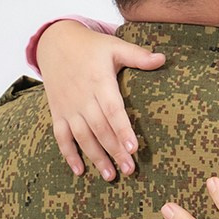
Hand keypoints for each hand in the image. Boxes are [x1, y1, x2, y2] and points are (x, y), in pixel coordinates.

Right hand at [37, 20, 164, 179]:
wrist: (55, 43)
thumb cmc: (91, 47)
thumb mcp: (115, 46)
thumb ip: (138, 56)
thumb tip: (163, 59)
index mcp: (99, 82)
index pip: (112, 110)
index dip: (122, 129)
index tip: (133, 148)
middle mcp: (82, 97)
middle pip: (100, 129)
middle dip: (114, 151)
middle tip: (130, 170)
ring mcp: (68, 107)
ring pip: (81, 136)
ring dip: (95, 157)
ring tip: (110, 176)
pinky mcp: (58, 112)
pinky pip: (60, 136)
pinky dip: (68, 154)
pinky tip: (79, 171)